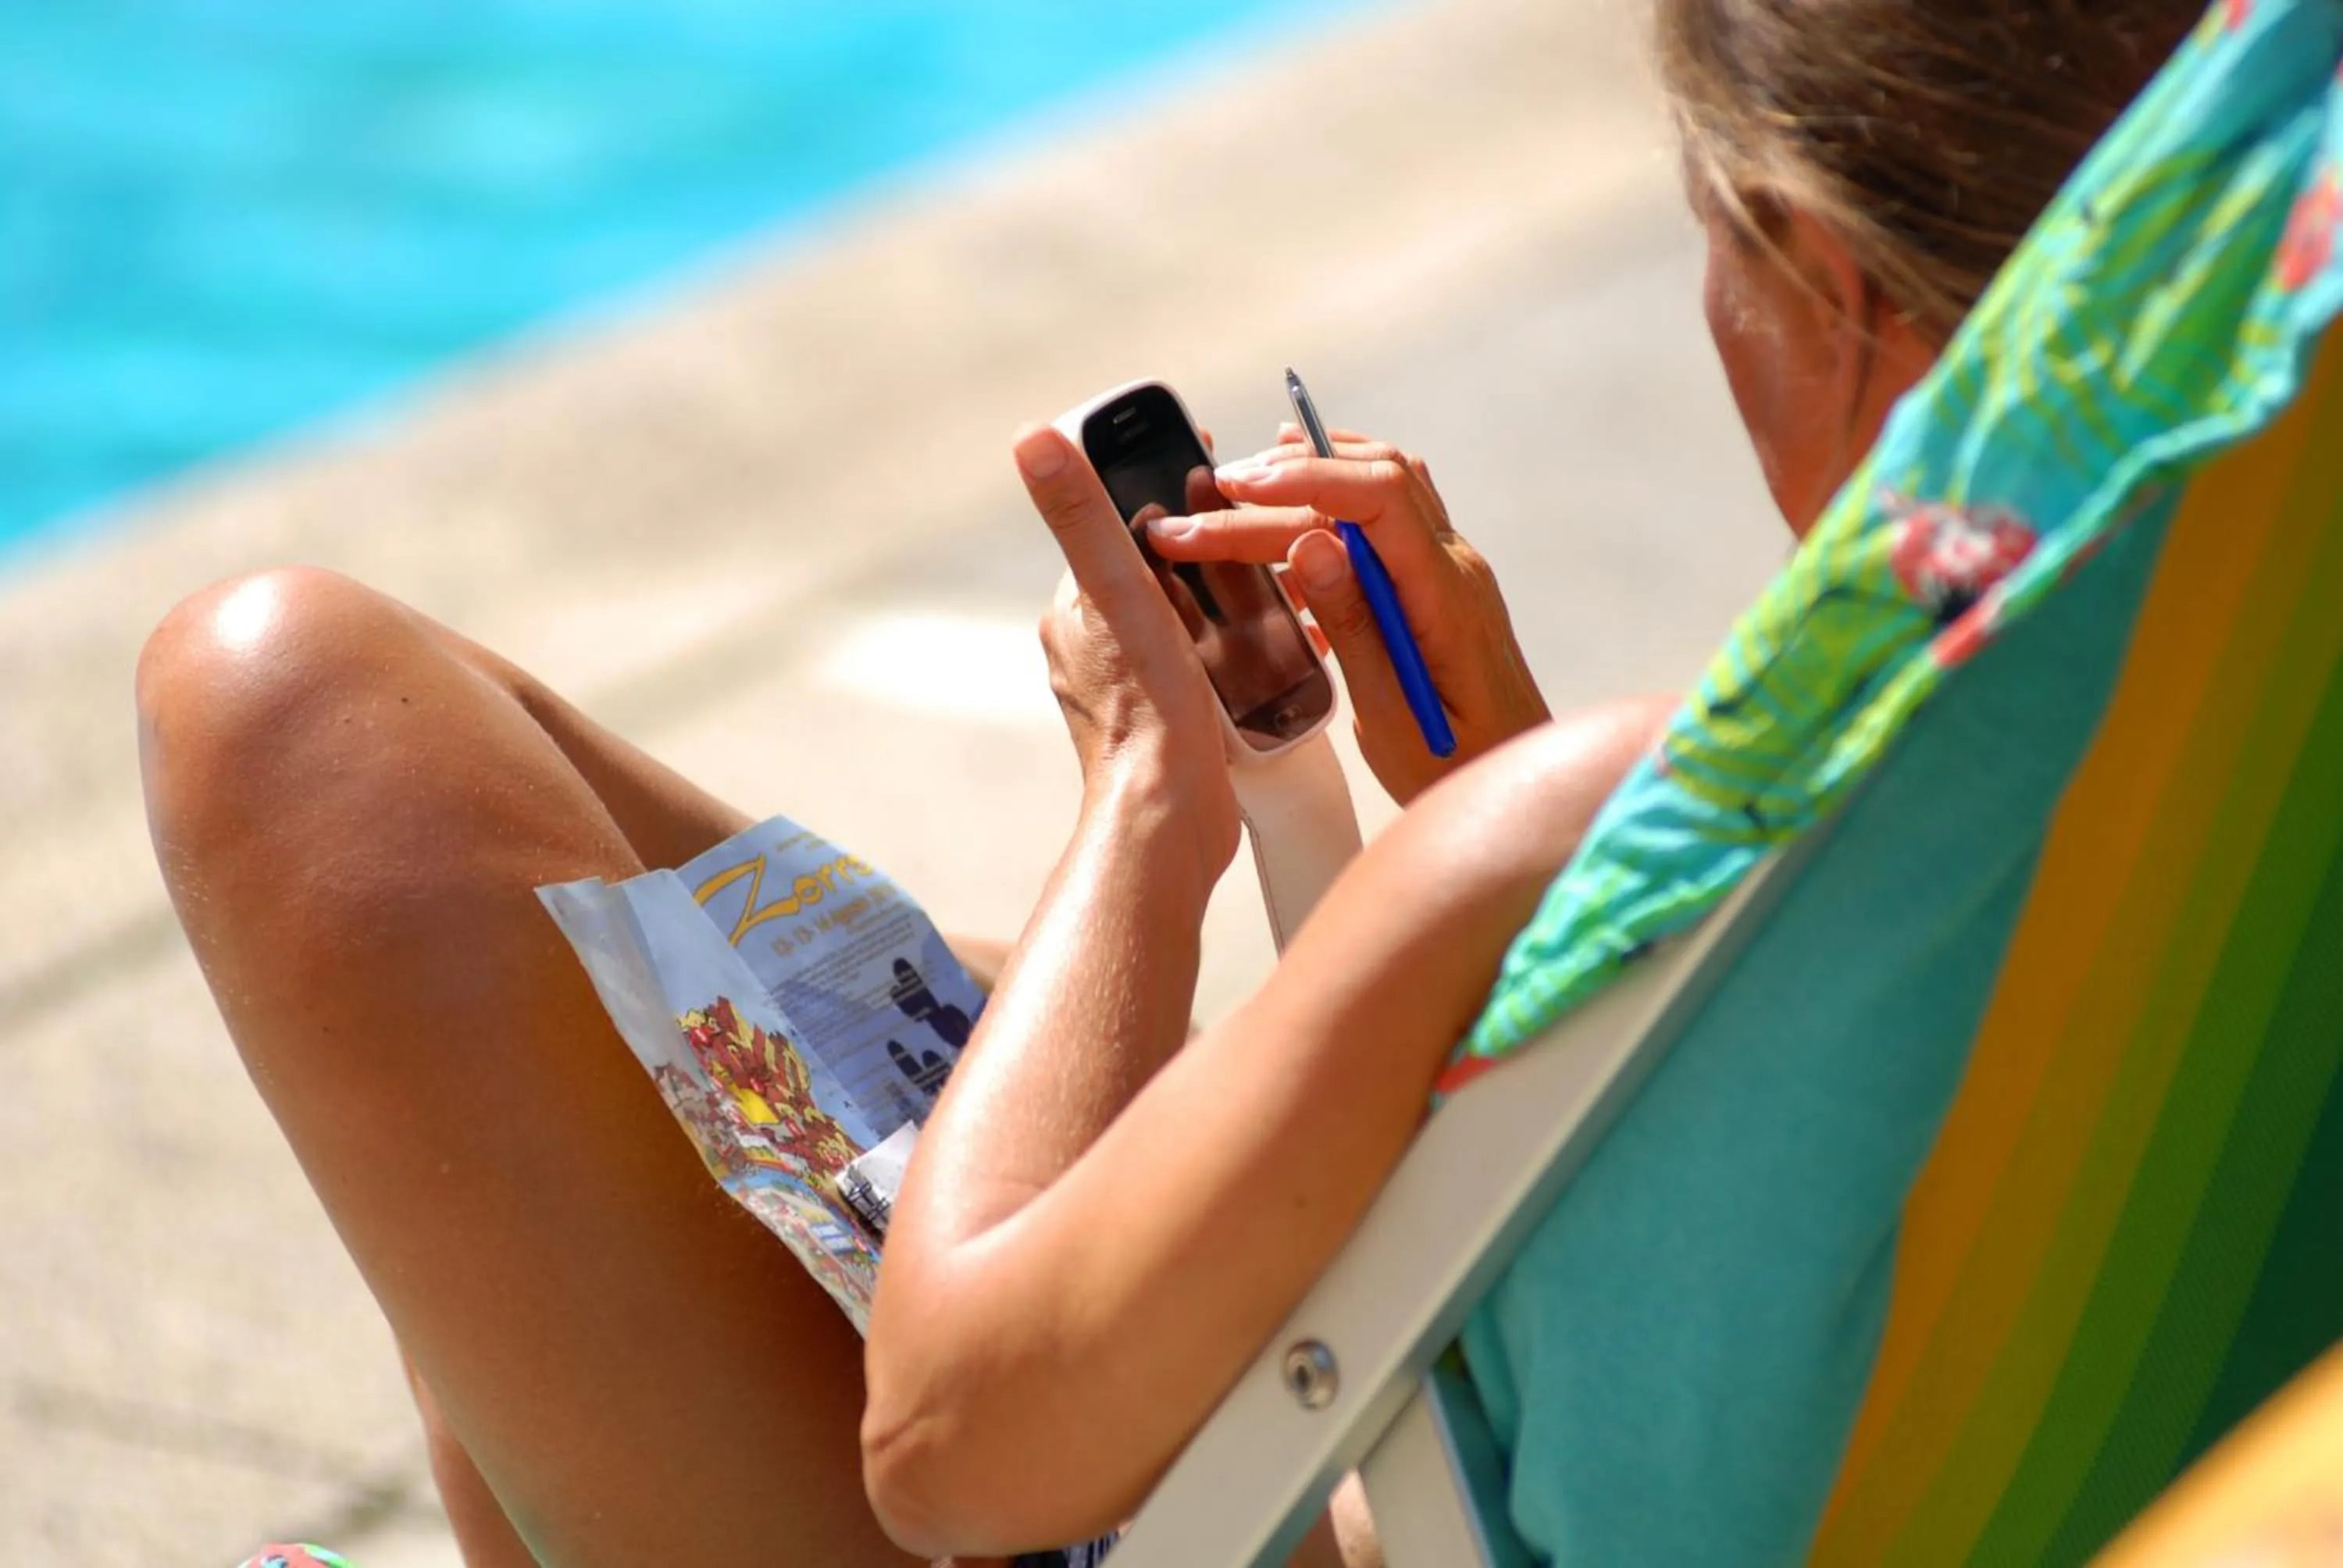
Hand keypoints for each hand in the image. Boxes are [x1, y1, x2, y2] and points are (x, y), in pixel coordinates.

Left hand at [1014, 426, 1240, 889]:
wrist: (1170, 819)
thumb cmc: (1147, 710)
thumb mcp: (1120, 591)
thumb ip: (1082, 515)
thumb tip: (1031, 437)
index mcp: (1075, 612)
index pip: (1116, 530)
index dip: (1160, 493)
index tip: (1208, 467)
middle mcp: (1092, 650)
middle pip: (1154, 574)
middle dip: (1202, 550)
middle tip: (1260, 529)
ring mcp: (1130, 691)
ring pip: (1181, 621)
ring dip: (1224, 599)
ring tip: (1278, 584)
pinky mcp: (1169, 726)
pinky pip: (1201, 667)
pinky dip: (1233, 648)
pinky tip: (1275, 646)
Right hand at [1144, 425, 1548, 803]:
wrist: (1510, 781)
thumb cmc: (1456, 768)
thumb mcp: (1393, 715)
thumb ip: (1354, 625)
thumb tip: (1311, 543)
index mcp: (1447, 593)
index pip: (1380, 495)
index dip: (1305, 477)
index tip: (1236, 489)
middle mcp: (1454, 567)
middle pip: (1367, 487)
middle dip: (1281, 486)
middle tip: (1205, 503)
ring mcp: (1448, 573)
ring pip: (1381, 491)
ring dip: (1310, 482)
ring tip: (1240, 488)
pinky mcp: (1436, 588)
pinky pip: (1386, 523)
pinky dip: (1334, 507)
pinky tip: (1290, 524)